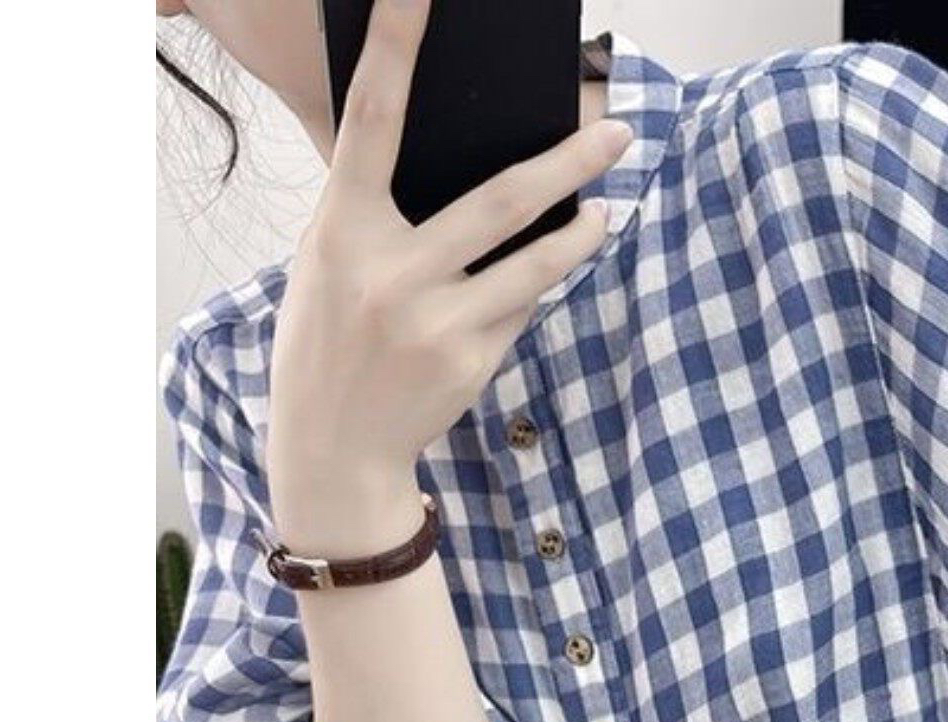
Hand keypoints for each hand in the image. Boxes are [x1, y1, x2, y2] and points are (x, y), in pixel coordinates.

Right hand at [264, 0, 632, 552]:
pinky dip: (533, 290)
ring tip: (604, 213)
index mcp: (340, 230)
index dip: (398, 48)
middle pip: (498, 200)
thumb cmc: (329, 340)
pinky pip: (520, 310)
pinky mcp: (470, 363)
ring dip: (580, 235)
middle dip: (567, 163)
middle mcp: (390, 273)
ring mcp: (435, 323)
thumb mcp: (331, 265)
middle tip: (617, 132)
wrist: (334, 448)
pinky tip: (536, 282)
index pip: (373, 120)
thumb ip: (380, 215)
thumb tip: (463, 165)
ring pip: (534, 264)